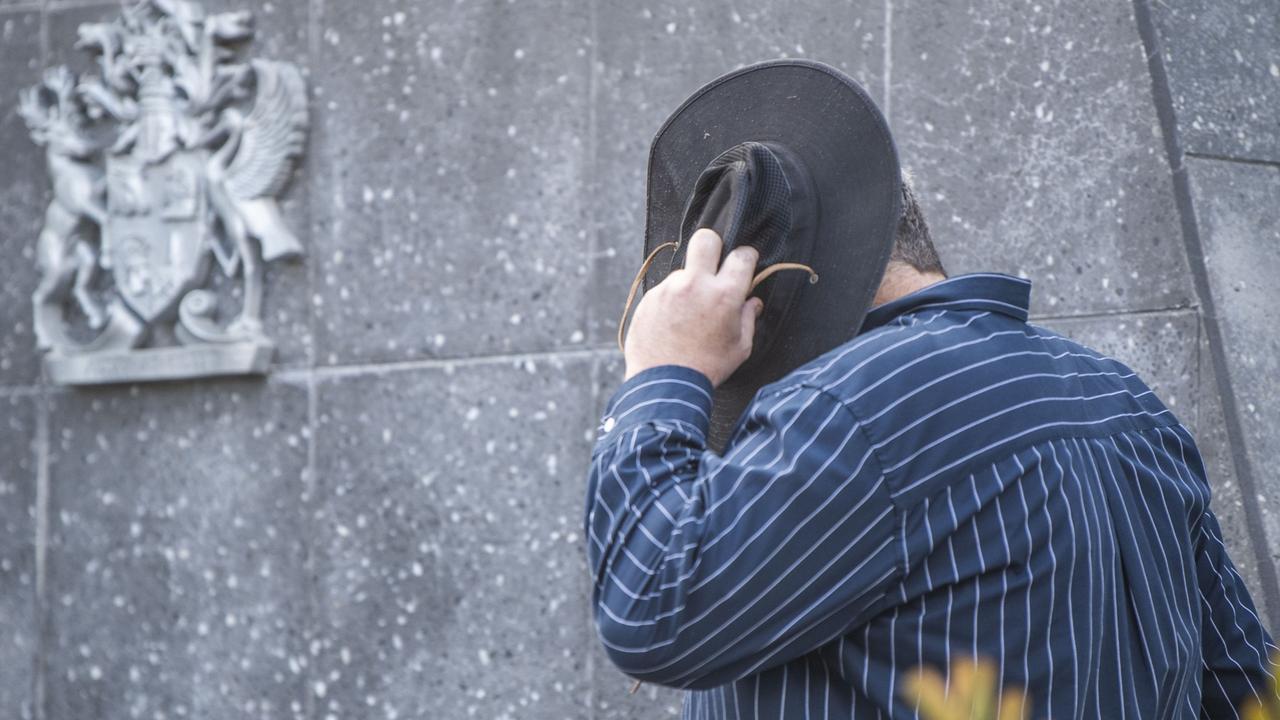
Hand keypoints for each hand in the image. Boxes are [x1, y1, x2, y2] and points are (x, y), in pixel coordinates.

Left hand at [623, 229, 763, 386]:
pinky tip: (673, 322)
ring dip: (690, 284)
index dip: (747, 257)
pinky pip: (666, 290)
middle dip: (713, 246)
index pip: (742, 256)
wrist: (665, 383)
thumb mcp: (740, 347)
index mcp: (724, 295)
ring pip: (684, 271)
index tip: (745, 263)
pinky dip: (672, 300)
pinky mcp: (650, 298)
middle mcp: (695, 284)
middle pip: (705, 238)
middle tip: (714, 264)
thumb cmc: (707, 368)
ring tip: (689, 314)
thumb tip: (752, 302)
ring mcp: (669, 289)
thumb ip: (748, 318)